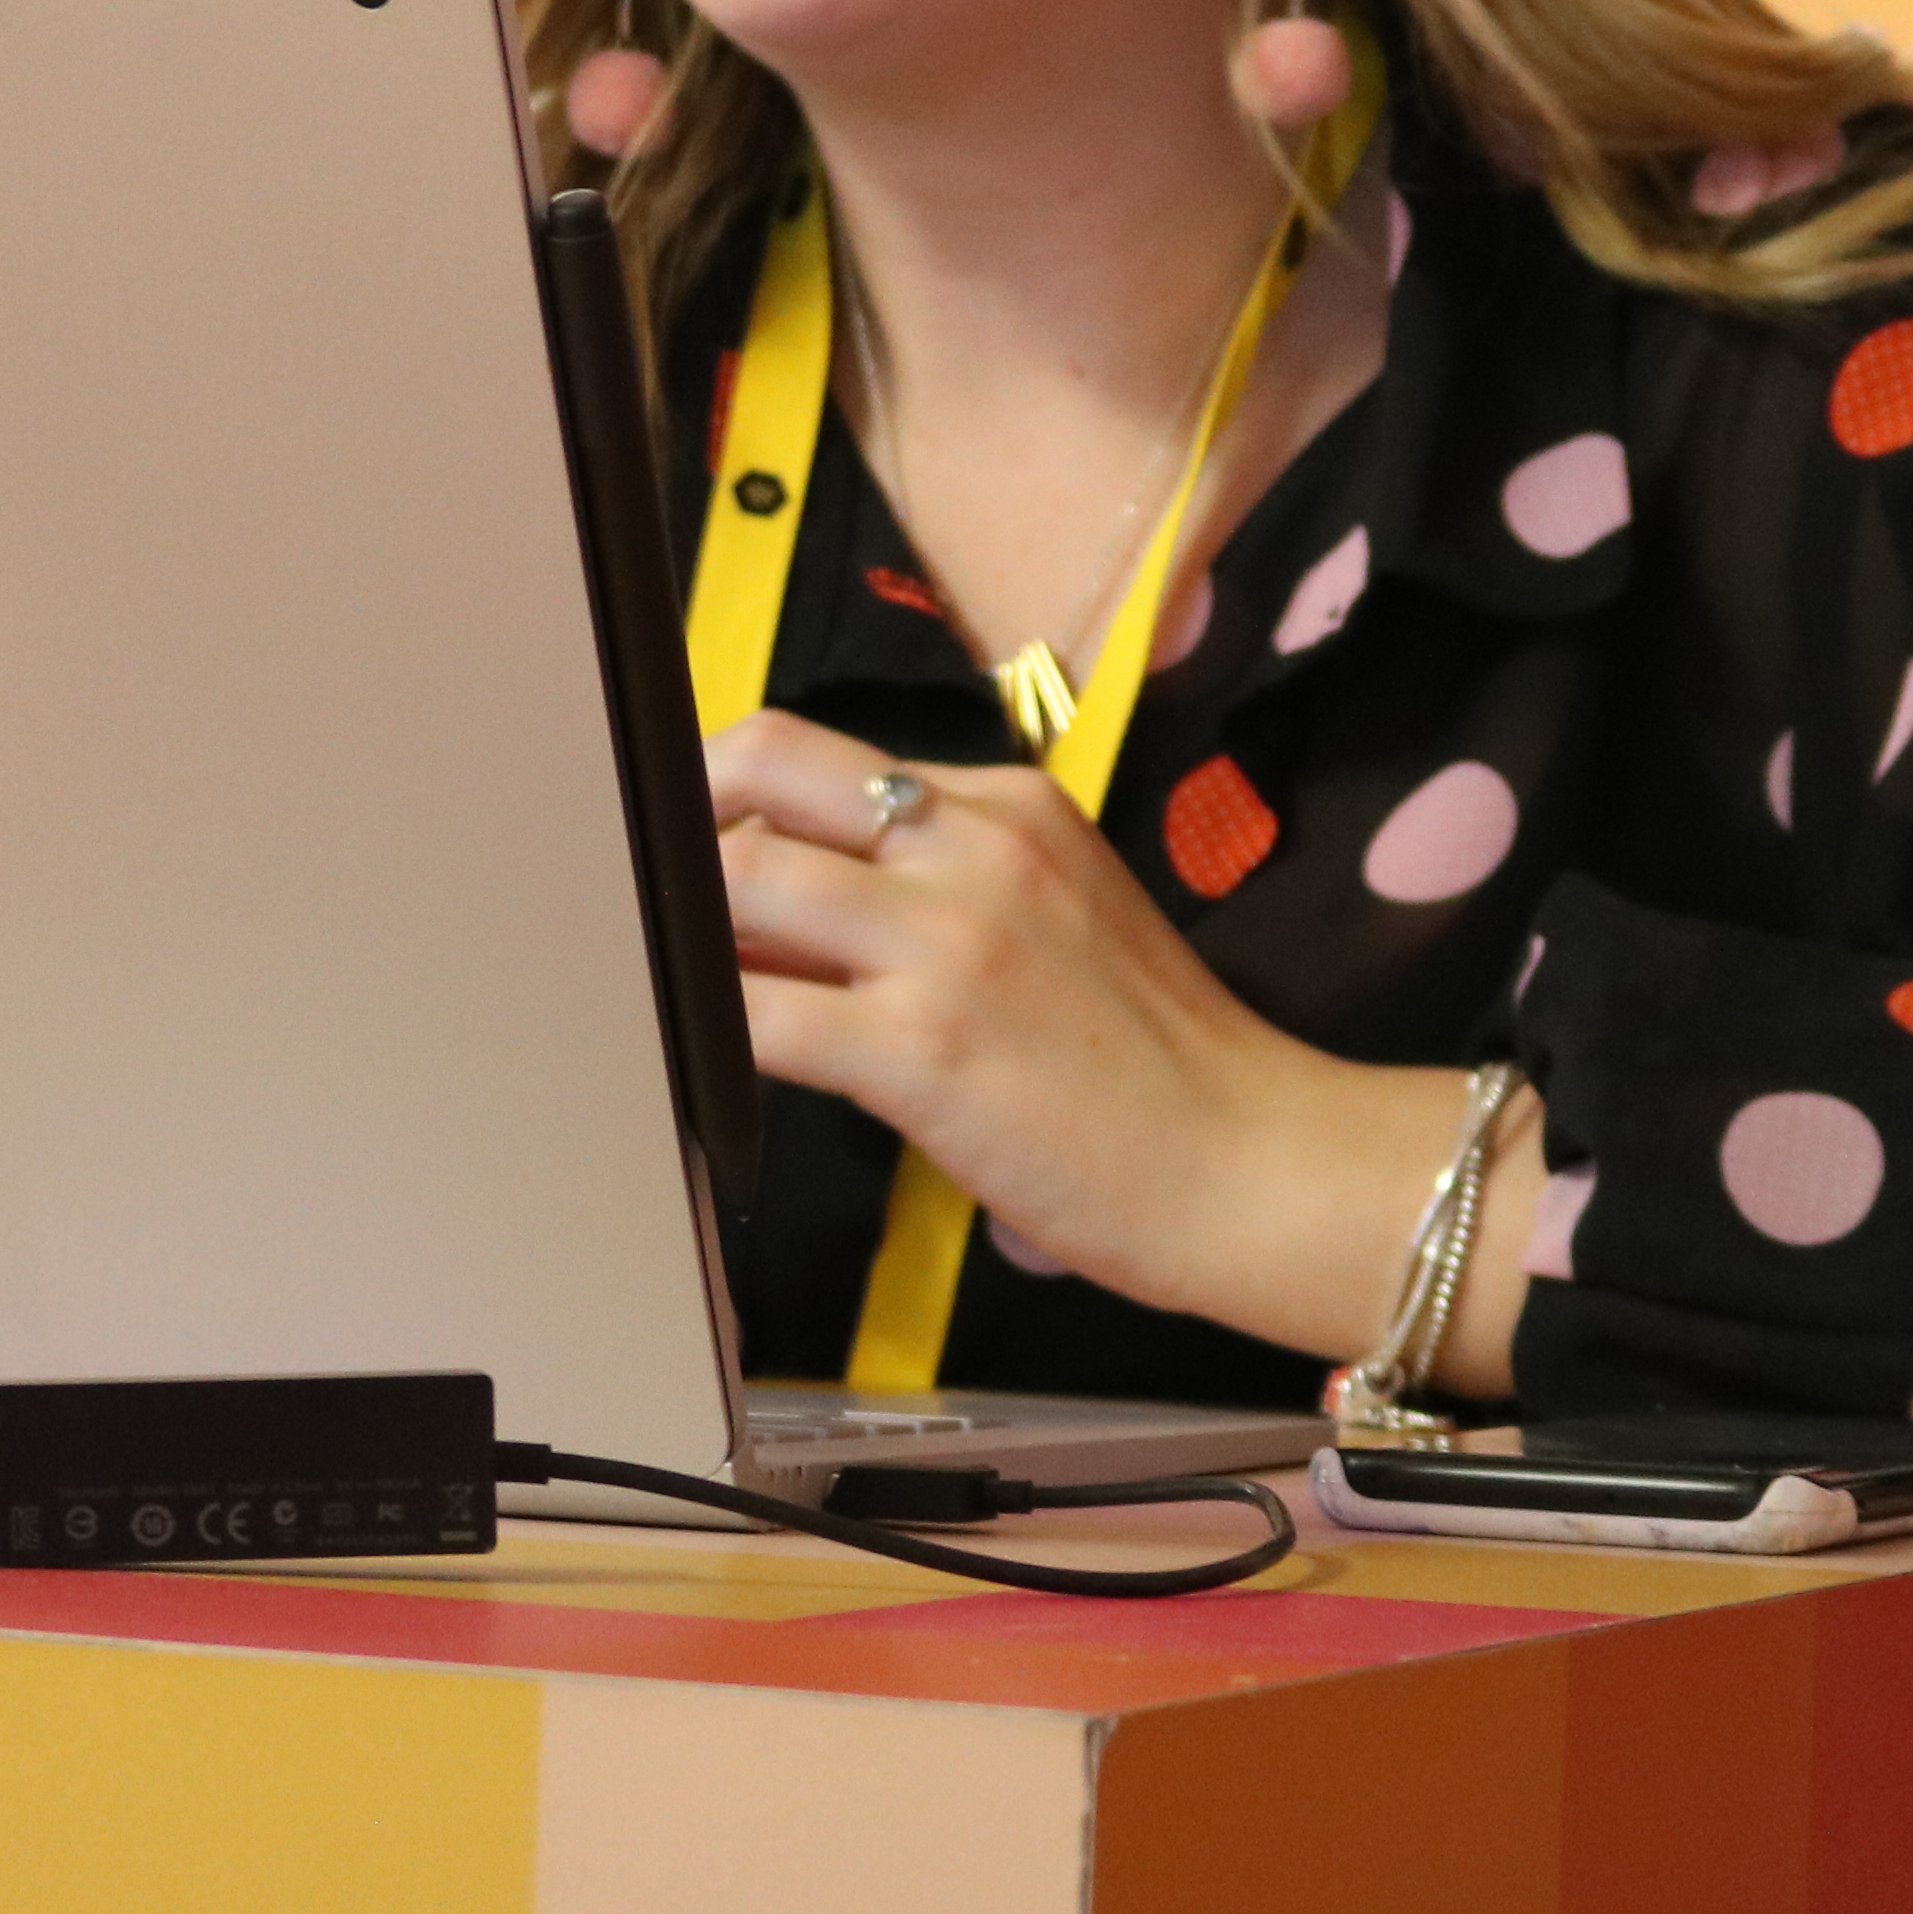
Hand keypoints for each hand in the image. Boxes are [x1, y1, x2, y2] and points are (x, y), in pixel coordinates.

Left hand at [708, 708, 1534, 1386]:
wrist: (1256, 1163)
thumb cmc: (1162, 1064)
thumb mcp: (1063, 914)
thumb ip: (939, 886)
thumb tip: (785, 901)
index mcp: (1008, 802)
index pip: (815, 750)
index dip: (726, 790)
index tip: (692, 840)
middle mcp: (974, 844)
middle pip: (760, 773)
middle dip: (683, 829)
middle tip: (656, 899)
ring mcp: (947, 941)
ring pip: (742, 880)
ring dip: (685, 931)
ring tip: (674, 983)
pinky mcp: (921, 1048)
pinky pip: (759, 1018)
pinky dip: (706, 1033)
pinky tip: (700, 1063)